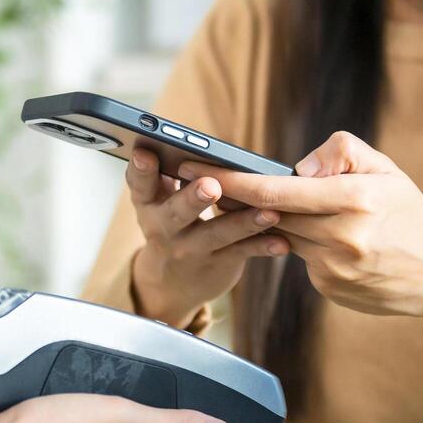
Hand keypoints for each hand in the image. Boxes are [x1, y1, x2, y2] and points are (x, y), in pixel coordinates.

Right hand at [127, 147, 289, 326]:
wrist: (172, 283)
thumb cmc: (170, 224)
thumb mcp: (156, 201)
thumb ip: (163, 174)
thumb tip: (173, 139)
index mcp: (149, 204)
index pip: (140, 184)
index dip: (141, 169)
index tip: (146, 153)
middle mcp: (165, 228)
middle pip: (178, 212)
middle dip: (194, 198)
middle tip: (211, 185)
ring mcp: (191, 249)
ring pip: (217, 234)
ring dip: (243, 223)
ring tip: (269, 212)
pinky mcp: (218, 263)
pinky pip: (242, 253)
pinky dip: (263, 247)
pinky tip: (282, 242)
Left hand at [179, 132, 422, 346]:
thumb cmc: (409, 212)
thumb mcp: (384, 168)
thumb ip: (339, 153)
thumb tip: (296, 168)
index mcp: (354, 200)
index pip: (275, 190)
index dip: (230, 180)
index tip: (194, 168)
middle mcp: (343, 238)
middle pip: (271, 214)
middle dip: (236, 199)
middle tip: (203, 181)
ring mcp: (335, 270)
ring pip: (285, 237)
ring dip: (272, 220)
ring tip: (267, 204)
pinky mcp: (331, 289)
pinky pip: (302, 260)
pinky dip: (304, 244)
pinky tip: (321, 238)